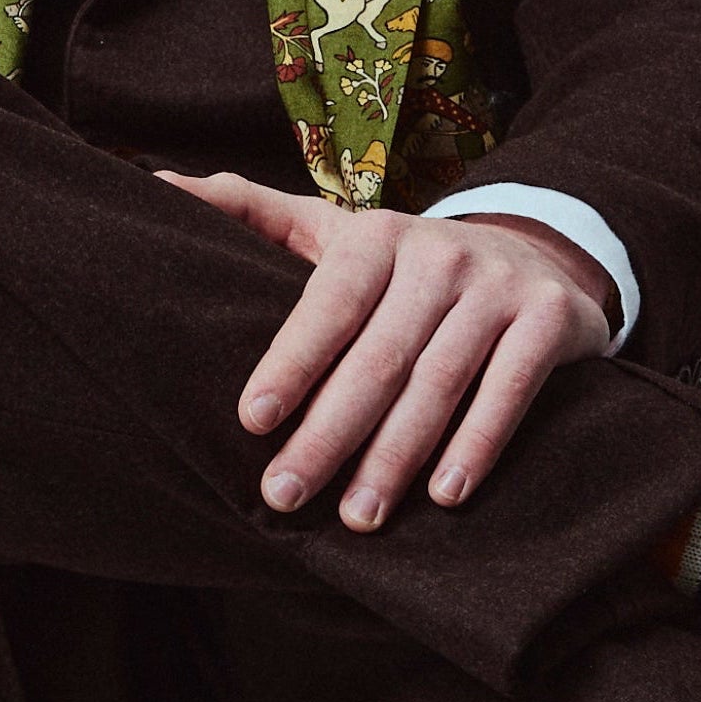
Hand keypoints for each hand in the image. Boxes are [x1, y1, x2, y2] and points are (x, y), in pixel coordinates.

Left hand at [155, 172, 616, 529]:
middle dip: (329, 433)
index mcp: (377, 237)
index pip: (328, 305)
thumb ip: (248, 210)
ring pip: (439, 381)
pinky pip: (509, 390)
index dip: (291, 362)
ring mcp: (498, 286)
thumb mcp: (334, 230)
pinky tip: (444, 494)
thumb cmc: (408, 263)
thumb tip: (151, 184)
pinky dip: (478, 443)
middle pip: (379, 357)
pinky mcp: (549, 321)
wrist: (541, 252)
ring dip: (396, 456)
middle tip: (286, 495)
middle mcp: (439, 254)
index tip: (251, 421)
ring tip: (358, 517)